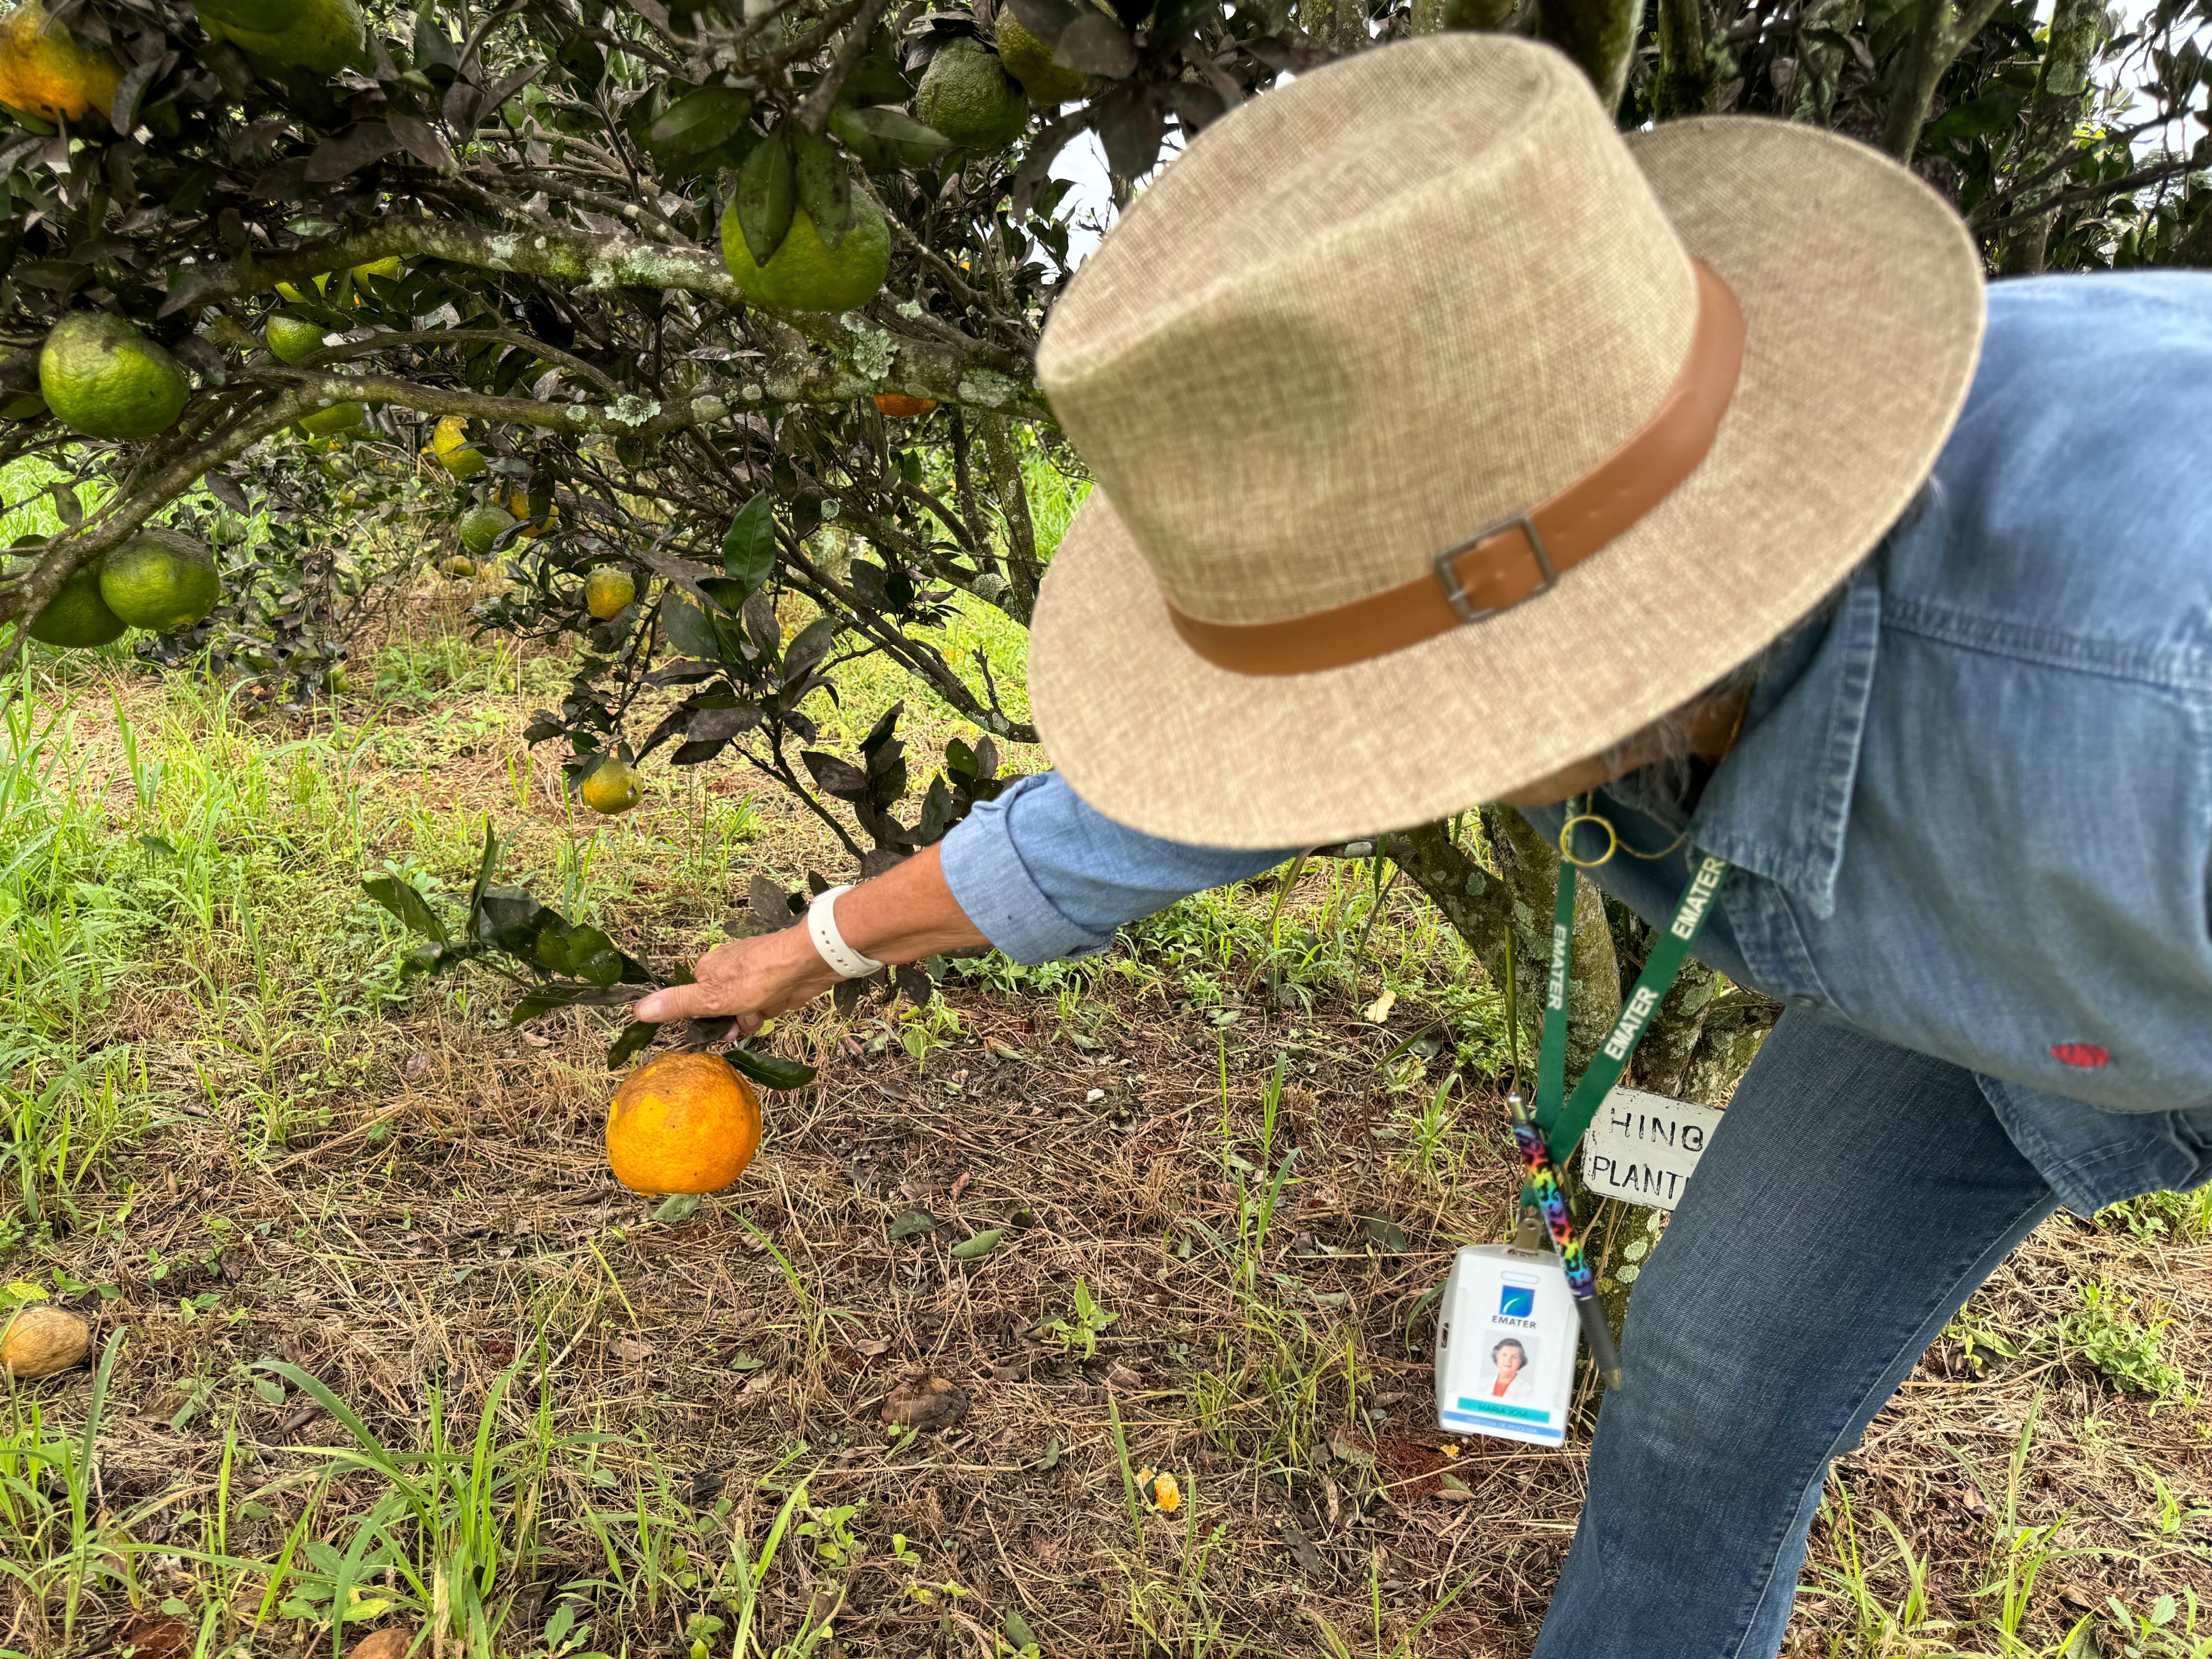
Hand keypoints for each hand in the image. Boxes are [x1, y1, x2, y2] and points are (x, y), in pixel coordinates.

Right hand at [634, 925, 836, 1032]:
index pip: (696, 1002)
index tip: (717, 1026)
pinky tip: (778, 1004)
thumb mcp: (711, 997)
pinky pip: (764, 1005)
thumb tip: (638, 1009)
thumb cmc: (757, 977)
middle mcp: (727, 969)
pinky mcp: (773, 982)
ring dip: (753, 1017)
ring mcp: (752, 976)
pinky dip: (770, 1009)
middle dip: (733, 1020)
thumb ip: (677, 1003)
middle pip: (721, 1008)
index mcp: (707, 969)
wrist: (806, 963)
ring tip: (762, 1010)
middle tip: (742, 1023)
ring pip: (744, 1010)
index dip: (706, 1018)